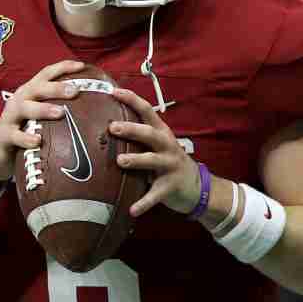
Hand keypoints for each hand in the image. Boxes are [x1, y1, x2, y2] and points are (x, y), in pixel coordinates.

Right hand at [0, 60, 85, 180]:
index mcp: (31, 92)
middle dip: (56, 87)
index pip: (46, 74)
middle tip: (75, 90)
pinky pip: (15, 135)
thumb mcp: (41, 117)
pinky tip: (38, 141)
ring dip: (43, 109)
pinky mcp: (4, 135)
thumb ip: (60, 110)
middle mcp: (20, 99)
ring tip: (60, 113)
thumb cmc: (27, 131)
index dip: (63, 67)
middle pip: (38, 88)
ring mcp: (10, 116)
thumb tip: (96, 110)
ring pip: (26, 108)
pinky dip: (26, 138)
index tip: (82, 66)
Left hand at [110, 88, 199, 216]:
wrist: (197, 187)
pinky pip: (155, 195)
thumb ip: (139, 136)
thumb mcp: (158, 145)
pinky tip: (131, 210)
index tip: (113, 91)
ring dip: (137, 160)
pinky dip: (143, 202)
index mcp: (161, 132)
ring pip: (153, 160)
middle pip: (150, 134)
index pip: (147, 110)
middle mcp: (167, 146)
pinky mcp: (170, 187)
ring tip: (121, 161)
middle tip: (113, 127)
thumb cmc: (168, 161)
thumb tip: (106, 124)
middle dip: (132, 129)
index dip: (131, 100)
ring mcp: (170, 166)